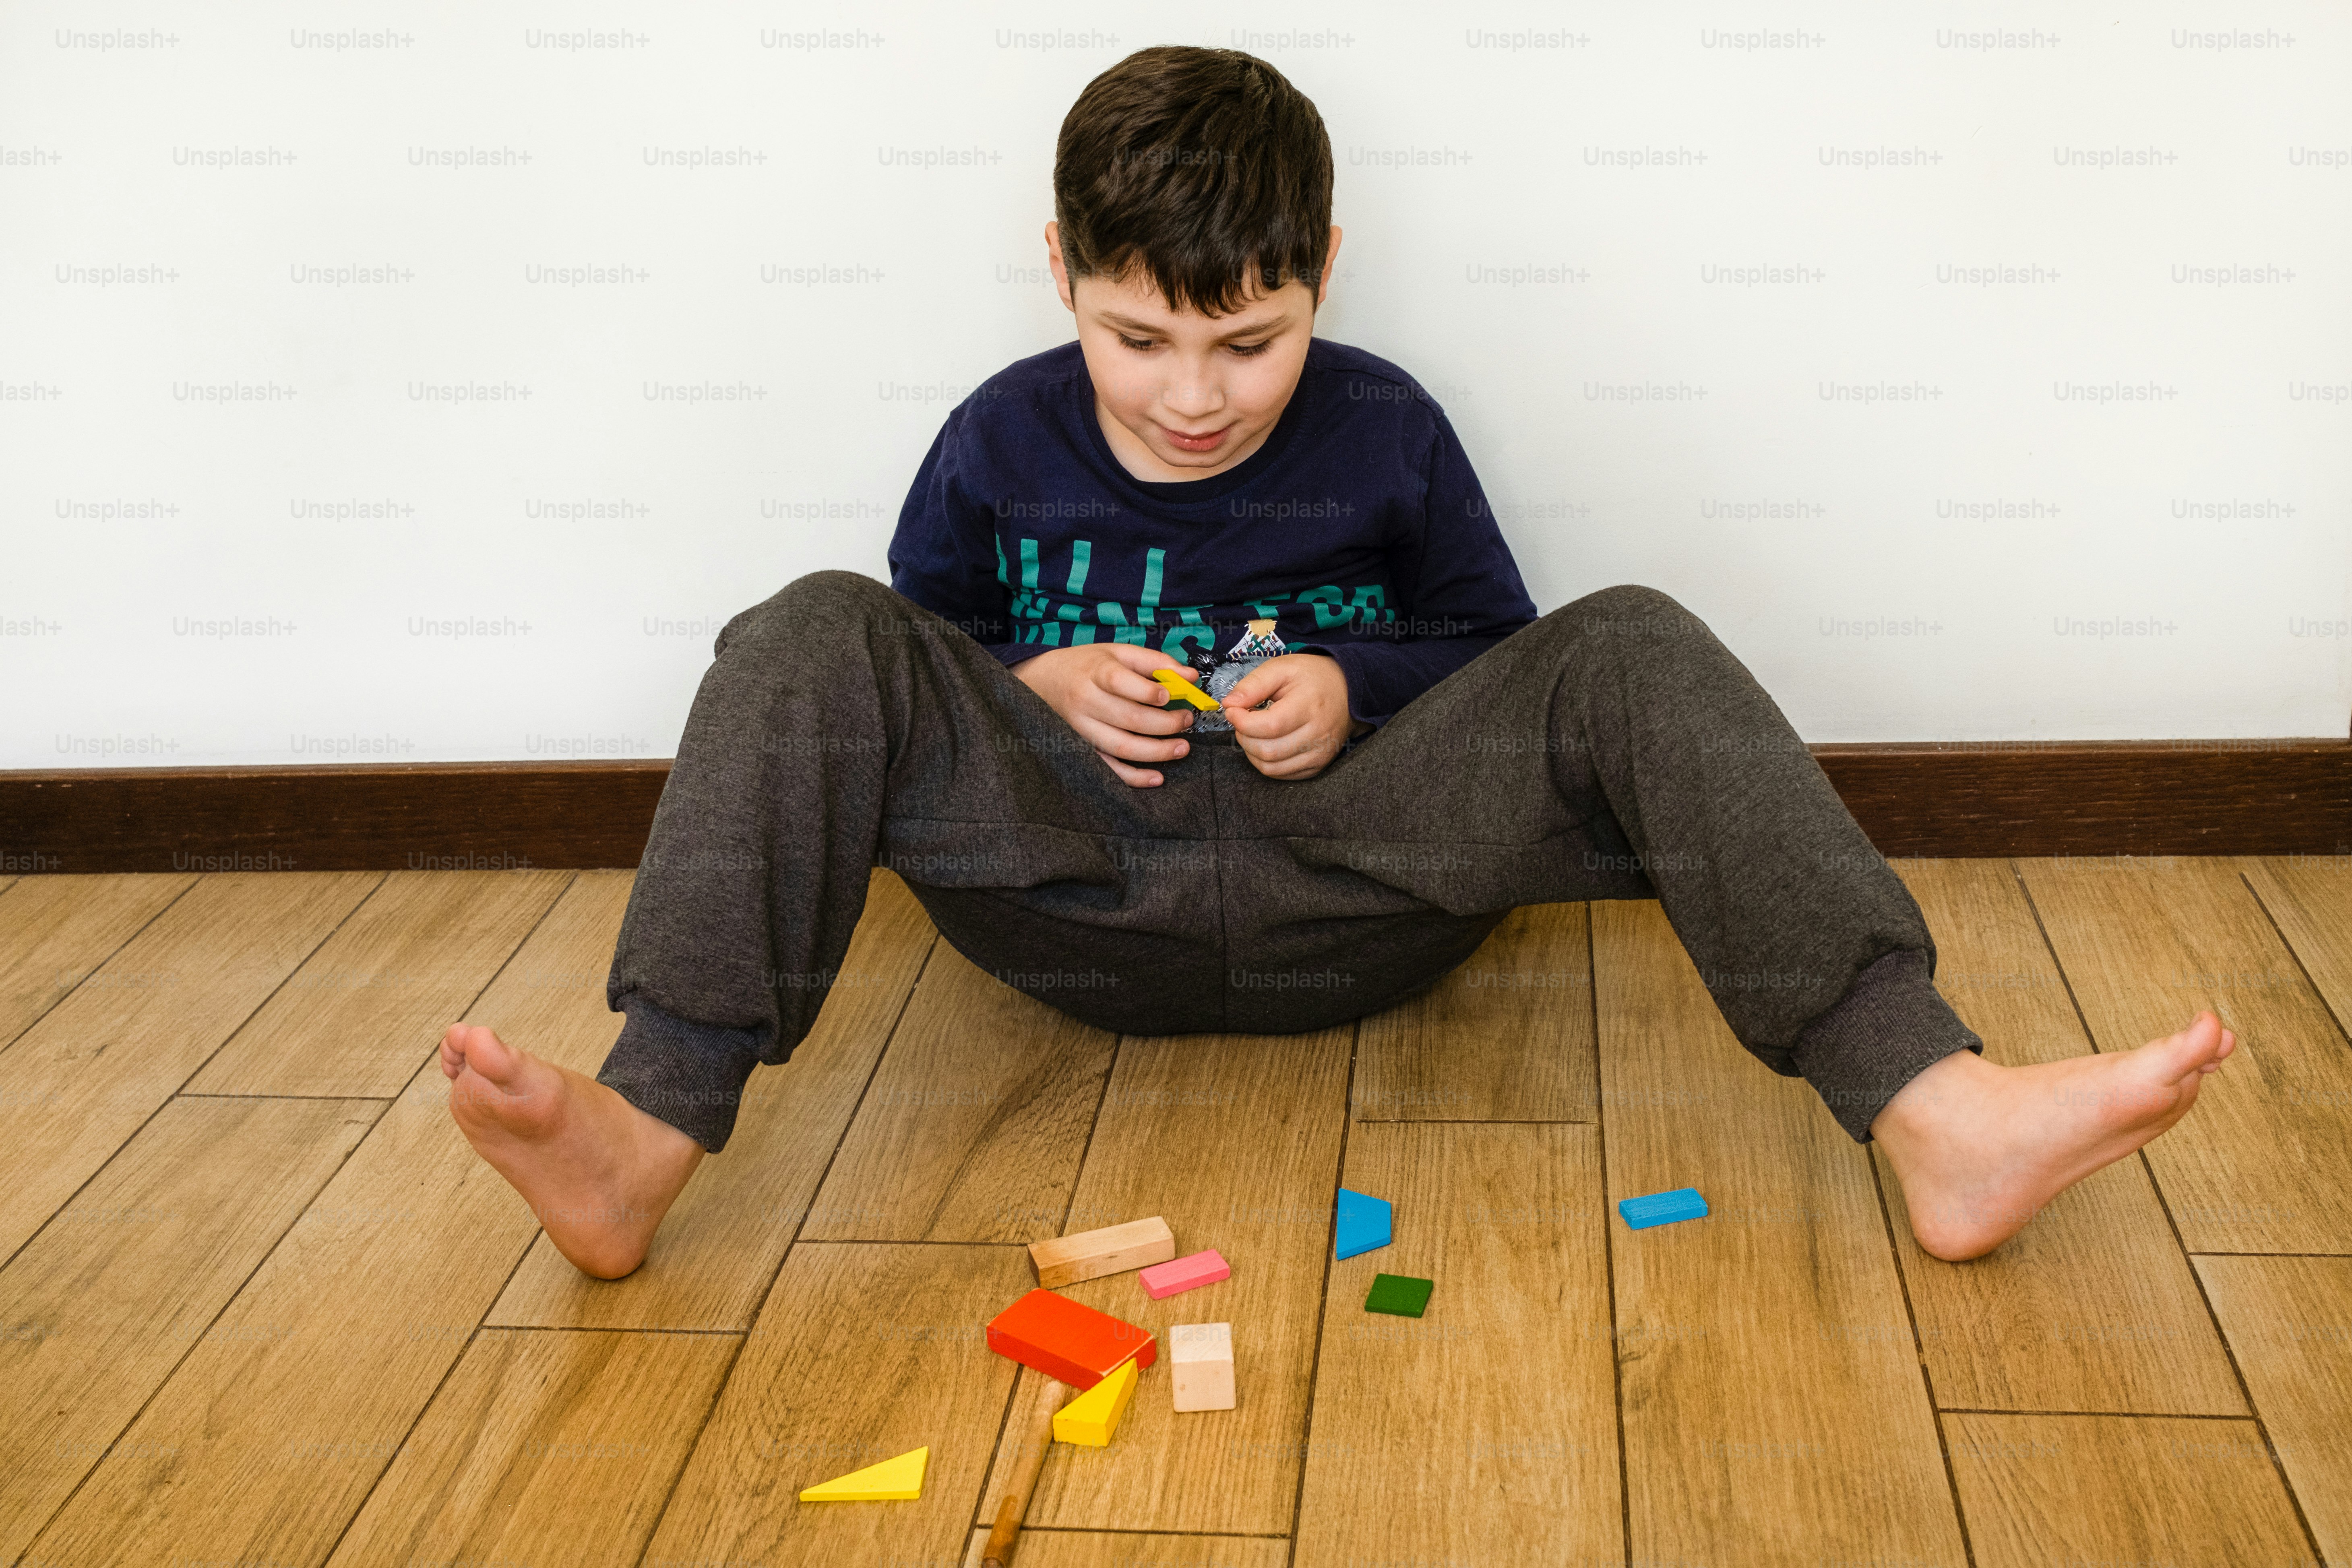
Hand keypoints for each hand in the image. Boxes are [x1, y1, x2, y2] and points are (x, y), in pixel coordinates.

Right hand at [1011, 641, 1195, 786]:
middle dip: (1165, 723)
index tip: (1170, 696)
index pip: (1119, 681)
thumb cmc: (1087, 665)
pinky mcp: (1082, 748)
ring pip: (1121, 747)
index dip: (1147, 691)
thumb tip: (1191, 676)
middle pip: (1128, 718)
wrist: (1043, 680)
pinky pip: (1109, 768)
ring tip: (1183, 747)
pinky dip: (1134, 777)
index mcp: (1095, 672)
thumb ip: (1155, 662)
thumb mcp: (1118, 652)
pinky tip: (1157, 778)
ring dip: (1157, 751)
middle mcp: (1086, 701)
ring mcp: (1083, 728)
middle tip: (1186, 720)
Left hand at [1223, 653, 1369, 780]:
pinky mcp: (1317, 765)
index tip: (1233, 710)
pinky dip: (1266, 762)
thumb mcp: (1281, 668)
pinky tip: (1267, 742)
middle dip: (1244, 737)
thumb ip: (1253, 684)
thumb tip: (1228, 704)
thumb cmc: (1313, 677)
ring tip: (1253, 731)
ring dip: (1252, 751)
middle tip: (1242, 720)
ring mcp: (1319, 754)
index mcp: (1309, 707)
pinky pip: (1281, 774)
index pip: (1269, 727)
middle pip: (1267, 751)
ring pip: (1271, 768)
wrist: (1348, 690)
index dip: (1242, 722)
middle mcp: (1318, 735)